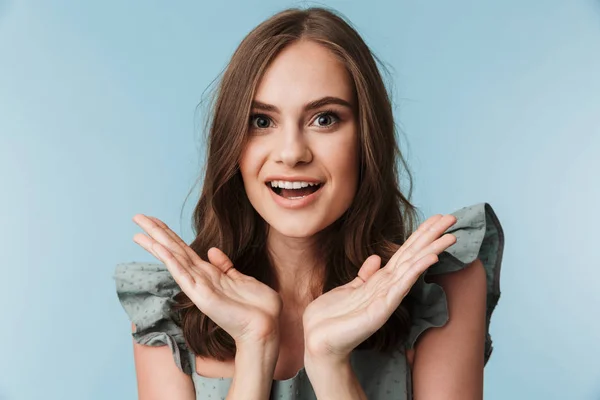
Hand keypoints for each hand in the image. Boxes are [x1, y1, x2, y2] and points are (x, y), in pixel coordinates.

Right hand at [131, 214, 282, 344]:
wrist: (265, 327)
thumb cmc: (257, 307)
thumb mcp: (242, 279)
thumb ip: (225, 266)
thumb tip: (212, 251)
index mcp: (209, 273)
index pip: (183, 249)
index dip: (169, 233)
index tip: (154, 219)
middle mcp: (200, 278)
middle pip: (173, 250)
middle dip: (155, 233)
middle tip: (137, 217)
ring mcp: (198, 287)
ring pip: (174, 260)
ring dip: (157, 245)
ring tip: (139, 233)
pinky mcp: (202, 295)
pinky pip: (183, 275)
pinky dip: (171, 262)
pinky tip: (160, 249)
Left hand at [302, 213, 457, 362]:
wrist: (318, 340)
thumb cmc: (331, 318)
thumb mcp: (347, 289)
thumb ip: (364, 276)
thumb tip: (376, 258)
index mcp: (379, 281)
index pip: (404, 253)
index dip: (420, 234)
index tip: (437, 217)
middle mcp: (387, 288)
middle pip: (413, 255)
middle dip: (432, 236)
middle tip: (452, 218)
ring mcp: (386, 298)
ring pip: (412, 267)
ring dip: (431, 250)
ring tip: (450, 235)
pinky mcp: (381, 309)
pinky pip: (401, 285)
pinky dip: (416, 270)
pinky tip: (430, 257)